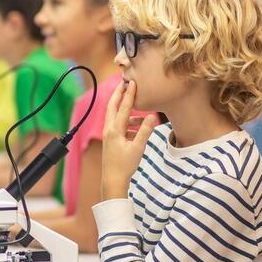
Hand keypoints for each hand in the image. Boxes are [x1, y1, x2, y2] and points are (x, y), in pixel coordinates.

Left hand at [101, 80, 158, 199]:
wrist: (113, 180)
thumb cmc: (125, 165)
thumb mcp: (138, 148)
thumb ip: (145, 131)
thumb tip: (152, 116)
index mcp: (115, 129)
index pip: (124, 107)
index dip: (129, 94)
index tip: (132, 82)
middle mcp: (109, 129)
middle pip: (113, 106)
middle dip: (119, 94)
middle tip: (124, 83)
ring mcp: (108, 134)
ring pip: (116, 116)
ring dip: (126, 111)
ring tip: (139, 111)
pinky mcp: (110, 140)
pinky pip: (119, 125)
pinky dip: (128, 123)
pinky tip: (138, 128)